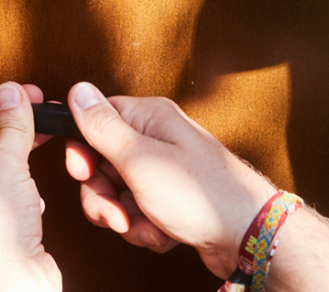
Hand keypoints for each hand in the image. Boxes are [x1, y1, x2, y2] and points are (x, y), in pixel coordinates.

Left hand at [0, 82, 61, 291]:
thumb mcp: (5, 172)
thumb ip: (10, 129)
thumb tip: (11, 96)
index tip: (22, 95)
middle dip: (12, 129)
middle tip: (36, 111)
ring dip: (20, 157)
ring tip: (40, 146)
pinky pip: (7, 191)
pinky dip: (24, 186)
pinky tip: (34, 195)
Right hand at [65, 82, 276, 277]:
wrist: (250, 237)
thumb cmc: (202, 195)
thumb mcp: (139, 159)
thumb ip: (102, 126)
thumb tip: (78, 90)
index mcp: (149, 118)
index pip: (96, 121)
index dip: (83, 150)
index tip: (83, 171)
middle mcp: (157, 140)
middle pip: (103, 162)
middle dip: (103, 195)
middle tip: (115, 212)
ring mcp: (165, 171)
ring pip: (118, 192)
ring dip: (124, 216)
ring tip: (143, 226)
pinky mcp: (171, 199)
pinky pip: (139, 211)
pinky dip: (144, 226)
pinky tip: (162, 232)